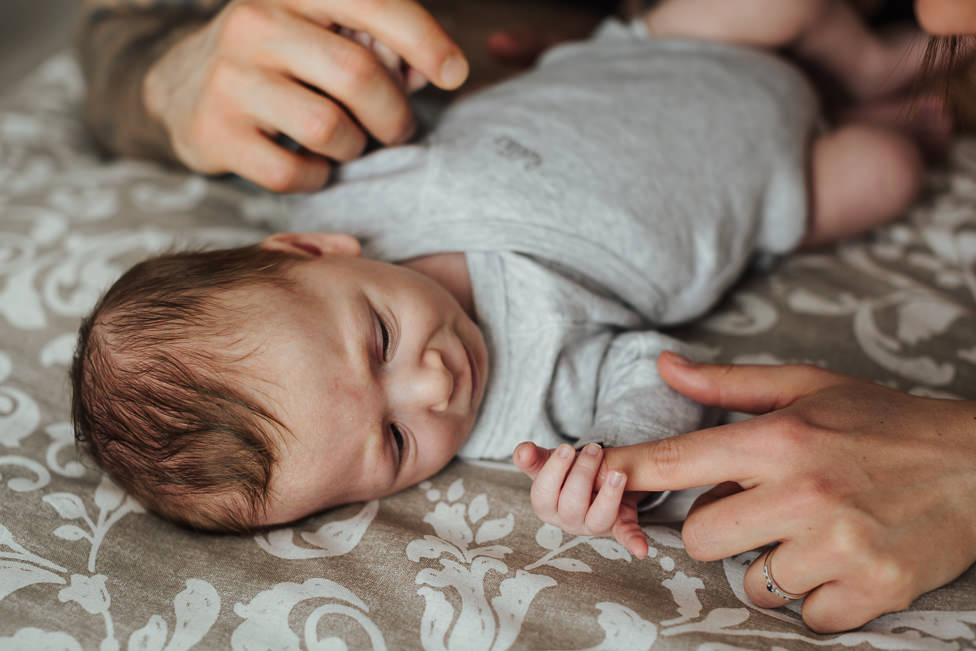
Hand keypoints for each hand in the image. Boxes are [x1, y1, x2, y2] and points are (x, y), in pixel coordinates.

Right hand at [143, 0, 467, 191]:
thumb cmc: (282, 57)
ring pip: (328, 128)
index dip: (424, 40)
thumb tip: (437, 71)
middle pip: (358, 75)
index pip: (374, 2)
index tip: (454, 74)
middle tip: (397, 130)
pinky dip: (318, 178)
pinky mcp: (214, 130)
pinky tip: (314, 166)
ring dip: (355, 148)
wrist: (184, 84)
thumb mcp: (326, 31)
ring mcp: (230, 76)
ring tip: (350, 143)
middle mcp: (257, 21)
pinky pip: (292, 173)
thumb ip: (383, 45)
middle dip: (394, 114)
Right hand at [513, 441, 648, 557]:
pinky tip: (641, 550)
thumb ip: (534, 458)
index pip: (543, 494)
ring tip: (618, 473)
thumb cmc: (566, 473)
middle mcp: (568, 520)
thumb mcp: (548, 464)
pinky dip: (633, 542)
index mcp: (546, 506)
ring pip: (598, 519)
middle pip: (571, 505)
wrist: (593, 481)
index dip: (554, 471)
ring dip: (610, 497)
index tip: (567, 448)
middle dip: (584, 475)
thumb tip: (522, 451)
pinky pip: (625, 536)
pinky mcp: (618, 526)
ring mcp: (593, 525)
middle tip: (595, 449)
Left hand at [595, 351, 975, 632]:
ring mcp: (838, 546)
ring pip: (751, 583)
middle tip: (759, 512)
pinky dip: (815, 599)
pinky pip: (805, 617)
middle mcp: (802, 492)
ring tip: (809, 536)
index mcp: (779, 439)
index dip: (622, 473)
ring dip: (769, 566)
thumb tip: (663, 366)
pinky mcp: (873, 590)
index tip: (582, 475)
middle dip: (718, 530)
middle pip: (699, 538)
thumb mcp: (808, 387)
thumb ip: (728, 384)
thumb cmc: (883, 422)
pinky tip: (839, 564)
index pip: (677, 463)